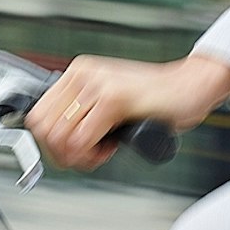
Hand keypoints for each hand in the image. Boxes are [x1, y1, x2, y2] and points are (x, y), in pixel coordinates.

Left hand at [26, 53, 229, 171]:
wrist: (191, 86)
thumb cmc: (156, 98)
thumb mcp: (108, 99)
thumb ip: (82, 112)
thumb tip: (54, 141)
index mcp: (79, 72)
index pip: (38, 115)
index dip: (52, 143)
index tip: (73, 149)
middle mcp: (84, 74)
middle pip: (43, 129)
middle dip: (63, 154)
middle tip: (88, 154)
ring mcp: (97, 85)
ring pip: (60, 138)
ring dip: (79, 157)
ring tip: (101, 151)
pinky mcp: (113, 99)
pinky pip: (81, 142)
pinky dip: (93, 156)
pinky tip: (111, 147)